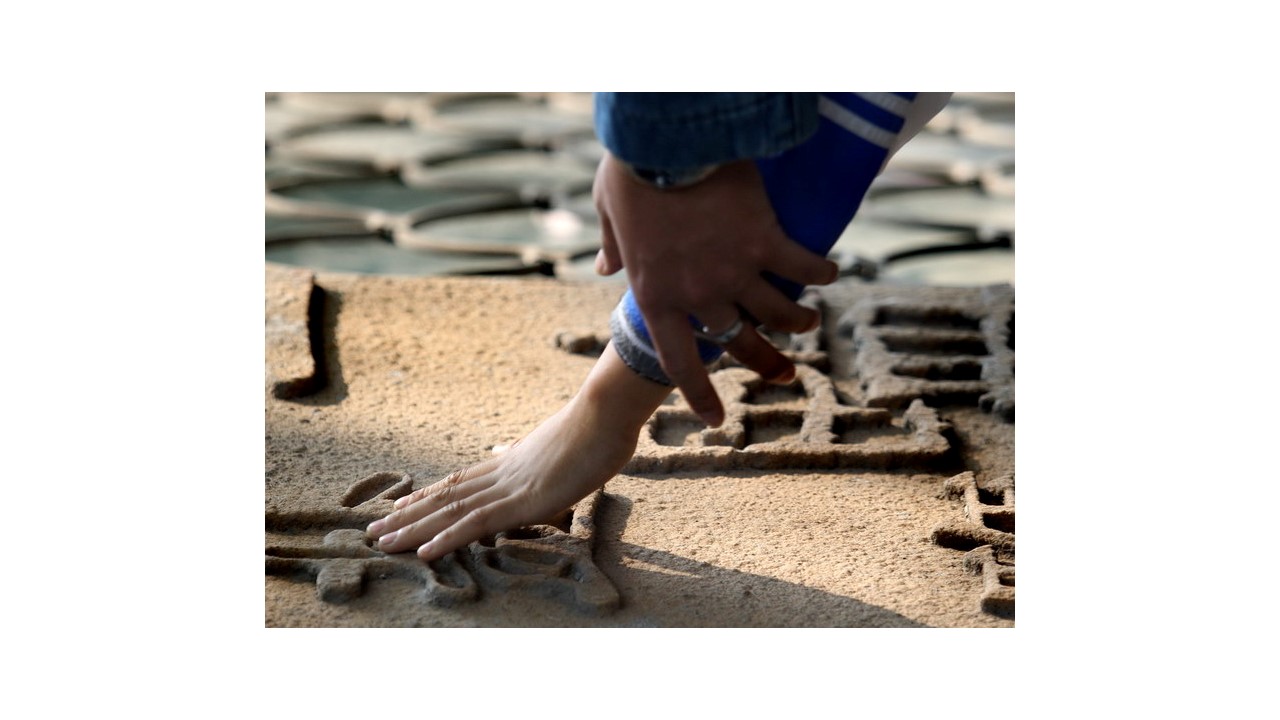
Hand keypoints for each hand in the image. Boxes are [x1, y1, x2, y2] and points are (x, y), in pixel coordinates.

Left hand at [366, 343, 669, 561]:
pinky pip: (476, 524)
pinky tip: (424, 552)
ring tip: (381, 542)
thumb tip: (510, 449)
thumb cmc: (596, 428)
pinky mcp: (523, 502)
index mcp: (512, 462)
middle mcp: (502, 473)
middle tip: (375, 530)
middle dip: (409, 516)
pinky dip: (447, 538)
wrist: (606, 413)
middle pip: (446, 496)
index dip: (429, 495)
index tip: (401, 506)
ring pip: (450, 511)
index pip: (461, 481)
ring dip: (413, 529)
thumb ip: (533, 452)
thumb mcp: (561, 442)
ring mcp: (509, 488)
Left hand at [592, 152, 837, 426]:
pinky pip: (801, 267)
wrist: (665, 135)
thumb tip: (604, 267)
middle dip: (762, 360)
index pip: (680, 361)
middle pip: (738, 341)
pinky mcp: (765, 240)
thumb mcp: (607, 211)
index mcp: (655, 295)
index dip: (700, 393)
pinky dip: (818, 271)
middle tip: (784, 373)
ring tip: (808, 321)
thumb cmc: (631, 168)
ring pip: (778, 312)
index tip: (717, 420)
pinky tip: (830, 273)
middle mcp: (697, 294)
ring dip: (796, 320)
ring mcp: (734, 271)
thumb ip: (611, 246)